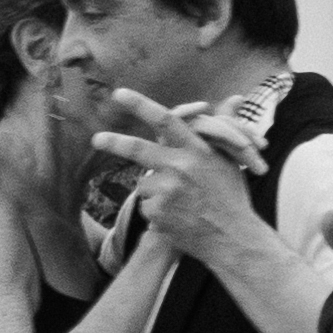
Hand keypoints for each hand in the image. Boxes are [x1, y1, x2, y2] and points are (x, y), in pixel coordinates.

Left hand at [87, 88, 264, 265]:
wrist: (233, 239)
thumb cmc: (232, 196)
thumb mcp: (231, 158)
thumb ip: (221, 129)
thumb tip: (236, 96)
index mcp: (197, 150)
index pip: (165, 120)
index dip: (140, 104)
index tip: (119, 93)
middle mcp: (180, 166)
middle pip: (137, 149)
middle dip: (113, 142)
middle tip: (96, 139)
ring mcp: (167, 191)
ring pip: (144, 184)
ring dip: (154, 190)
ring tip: (179, 202)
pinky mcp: (158, 213)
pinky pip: (146, 206)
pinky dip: (156, 211)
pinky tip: (176, 217)